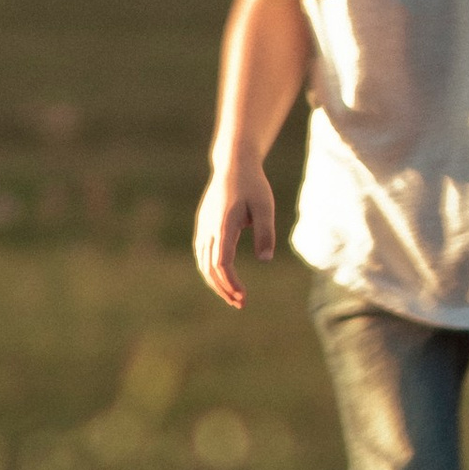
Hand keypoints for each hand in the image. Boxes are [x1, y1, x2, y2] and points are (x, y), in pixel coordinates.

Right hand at [195, 161, 276, 307]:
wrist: (233, 165)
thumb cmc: (252, 185)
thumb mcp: (265, 206)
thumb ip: (266, 232)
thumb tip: (265, 260)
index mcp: (223, 224)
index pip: (222, 262)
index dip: (230, 282)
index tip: (243, 296)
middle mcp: (208, 228)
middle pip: (209, 267)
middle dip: (223, 288)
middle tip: (240, 303)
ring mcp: (203, 227)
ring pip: (203, 263)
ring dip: (216, 282)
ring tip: (233, 296)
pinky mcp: (203, 226)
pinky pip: (202, 254)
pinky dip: (210, 270)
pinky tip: (223, 279)